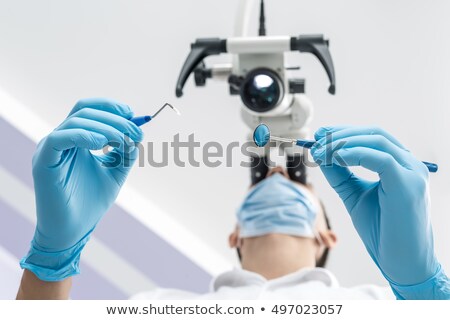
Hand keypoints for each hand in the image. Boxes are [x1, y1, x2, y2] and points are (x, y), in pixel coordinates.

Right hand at [21, 98, 142, 280]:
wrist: (74, 230)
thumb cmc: (91, 202)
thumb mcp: (116, 173)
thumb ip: (126, 153)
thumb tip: (137, 134)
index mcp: (76, 140)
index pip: (89, 109)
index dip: (110, 107)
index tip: (132, 115)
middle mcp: (62, 140)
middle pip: (85, 112)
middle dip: (115, 119)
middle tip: (135, 132)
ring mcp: (51, 149)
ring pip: (76, 121)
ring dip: (106, 128)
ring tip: (122, 142)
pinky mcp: (44, 162)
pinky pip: (59, 138)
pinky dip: (83, 136)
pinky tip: (102, 144)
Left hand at [310, 126, 437, 288]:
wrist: (401, 262)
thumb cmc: (382, 231)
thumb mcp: (354, 195)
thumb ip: (340, 175)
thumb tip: (322, 154)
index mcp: (400, 166)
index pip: (372, 137)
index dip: (344, 133)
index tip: (320, 135)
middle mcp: (409, 165)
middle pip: (374, 134)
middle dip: (341, 134)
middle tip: (317, 140)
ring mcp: (412, 173)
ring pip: (377, 141)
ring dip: (344, 142)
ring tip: (322, 151)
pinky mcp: (408, 185)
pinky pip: (381, 159)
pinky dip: (356, 154)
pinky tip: (336, 158)